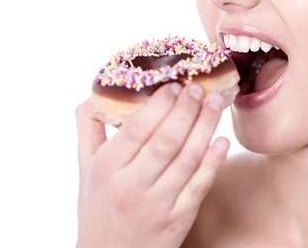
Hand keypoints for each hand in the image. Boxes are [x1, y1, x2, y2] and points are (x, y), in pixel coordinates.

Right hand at [75, 83, 229, 247]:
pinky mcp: (178, 221)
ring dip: (204, 128)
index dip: (159, 105)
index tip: (173, 86)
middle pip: (166, 140)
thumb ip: (89, 130)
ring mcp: (157, 205)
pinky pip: (199, 186)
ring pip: (187, 159)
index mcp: (106, 169)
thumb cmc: (98, 206)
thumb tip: (94, 96)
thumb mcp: (85, 169)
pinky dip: (213, 162)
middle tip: (197, 89)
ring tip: (214, 104)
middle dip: (186, 110)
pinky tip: (221, 141)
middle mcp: (131, 186)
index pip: (137, 129)